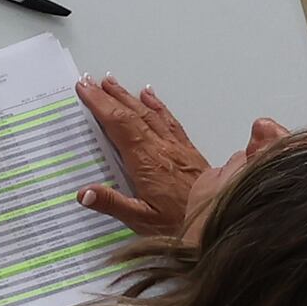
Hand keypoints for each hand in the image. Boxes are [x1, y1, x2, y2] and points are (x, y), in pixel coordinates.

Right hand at [76, 78, 287, 240]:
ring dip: (128, 97)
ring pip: (149, 114)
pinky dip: (157, 106)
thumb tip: (84, 193)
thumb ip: (112, 204)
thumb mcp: (142, 221)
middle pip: (131, 114)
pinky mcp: (188, 152)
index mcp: (147, 162)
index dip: (100, 105)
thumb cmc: (183, 224)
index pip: (119, 125)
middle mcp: (162, 149)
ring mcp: (176, 148)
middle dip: (109, 96)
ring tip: (112, 83)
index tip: (84, 89)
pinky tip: (150, 97)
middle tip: (90, 81)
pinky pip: (170, 122)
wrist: (222, 222)